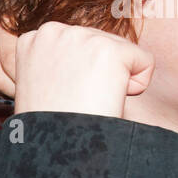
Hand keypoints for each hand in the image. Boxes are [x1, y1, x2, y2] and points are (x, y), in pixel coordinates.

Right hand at [11, 23, 153, 118]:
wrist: (56, 146)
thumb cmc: (49, 126)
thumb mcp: (40, 84)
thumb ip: (57, 61)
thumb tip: (85, 57)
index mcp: (33, 39)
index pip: (77, 45)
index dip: (77, 74)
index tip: (63, 95)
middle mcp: (54, 31)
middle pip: (101, 44)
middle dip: (99, 74)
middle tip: (78, 100)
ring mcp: (81, 37)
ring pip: (123, 52)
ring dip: (114, 81)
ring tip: (89, 100)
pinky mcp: (109, 49)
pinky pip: (145, 61)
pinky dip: (137, 86)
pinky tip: (107, 99)